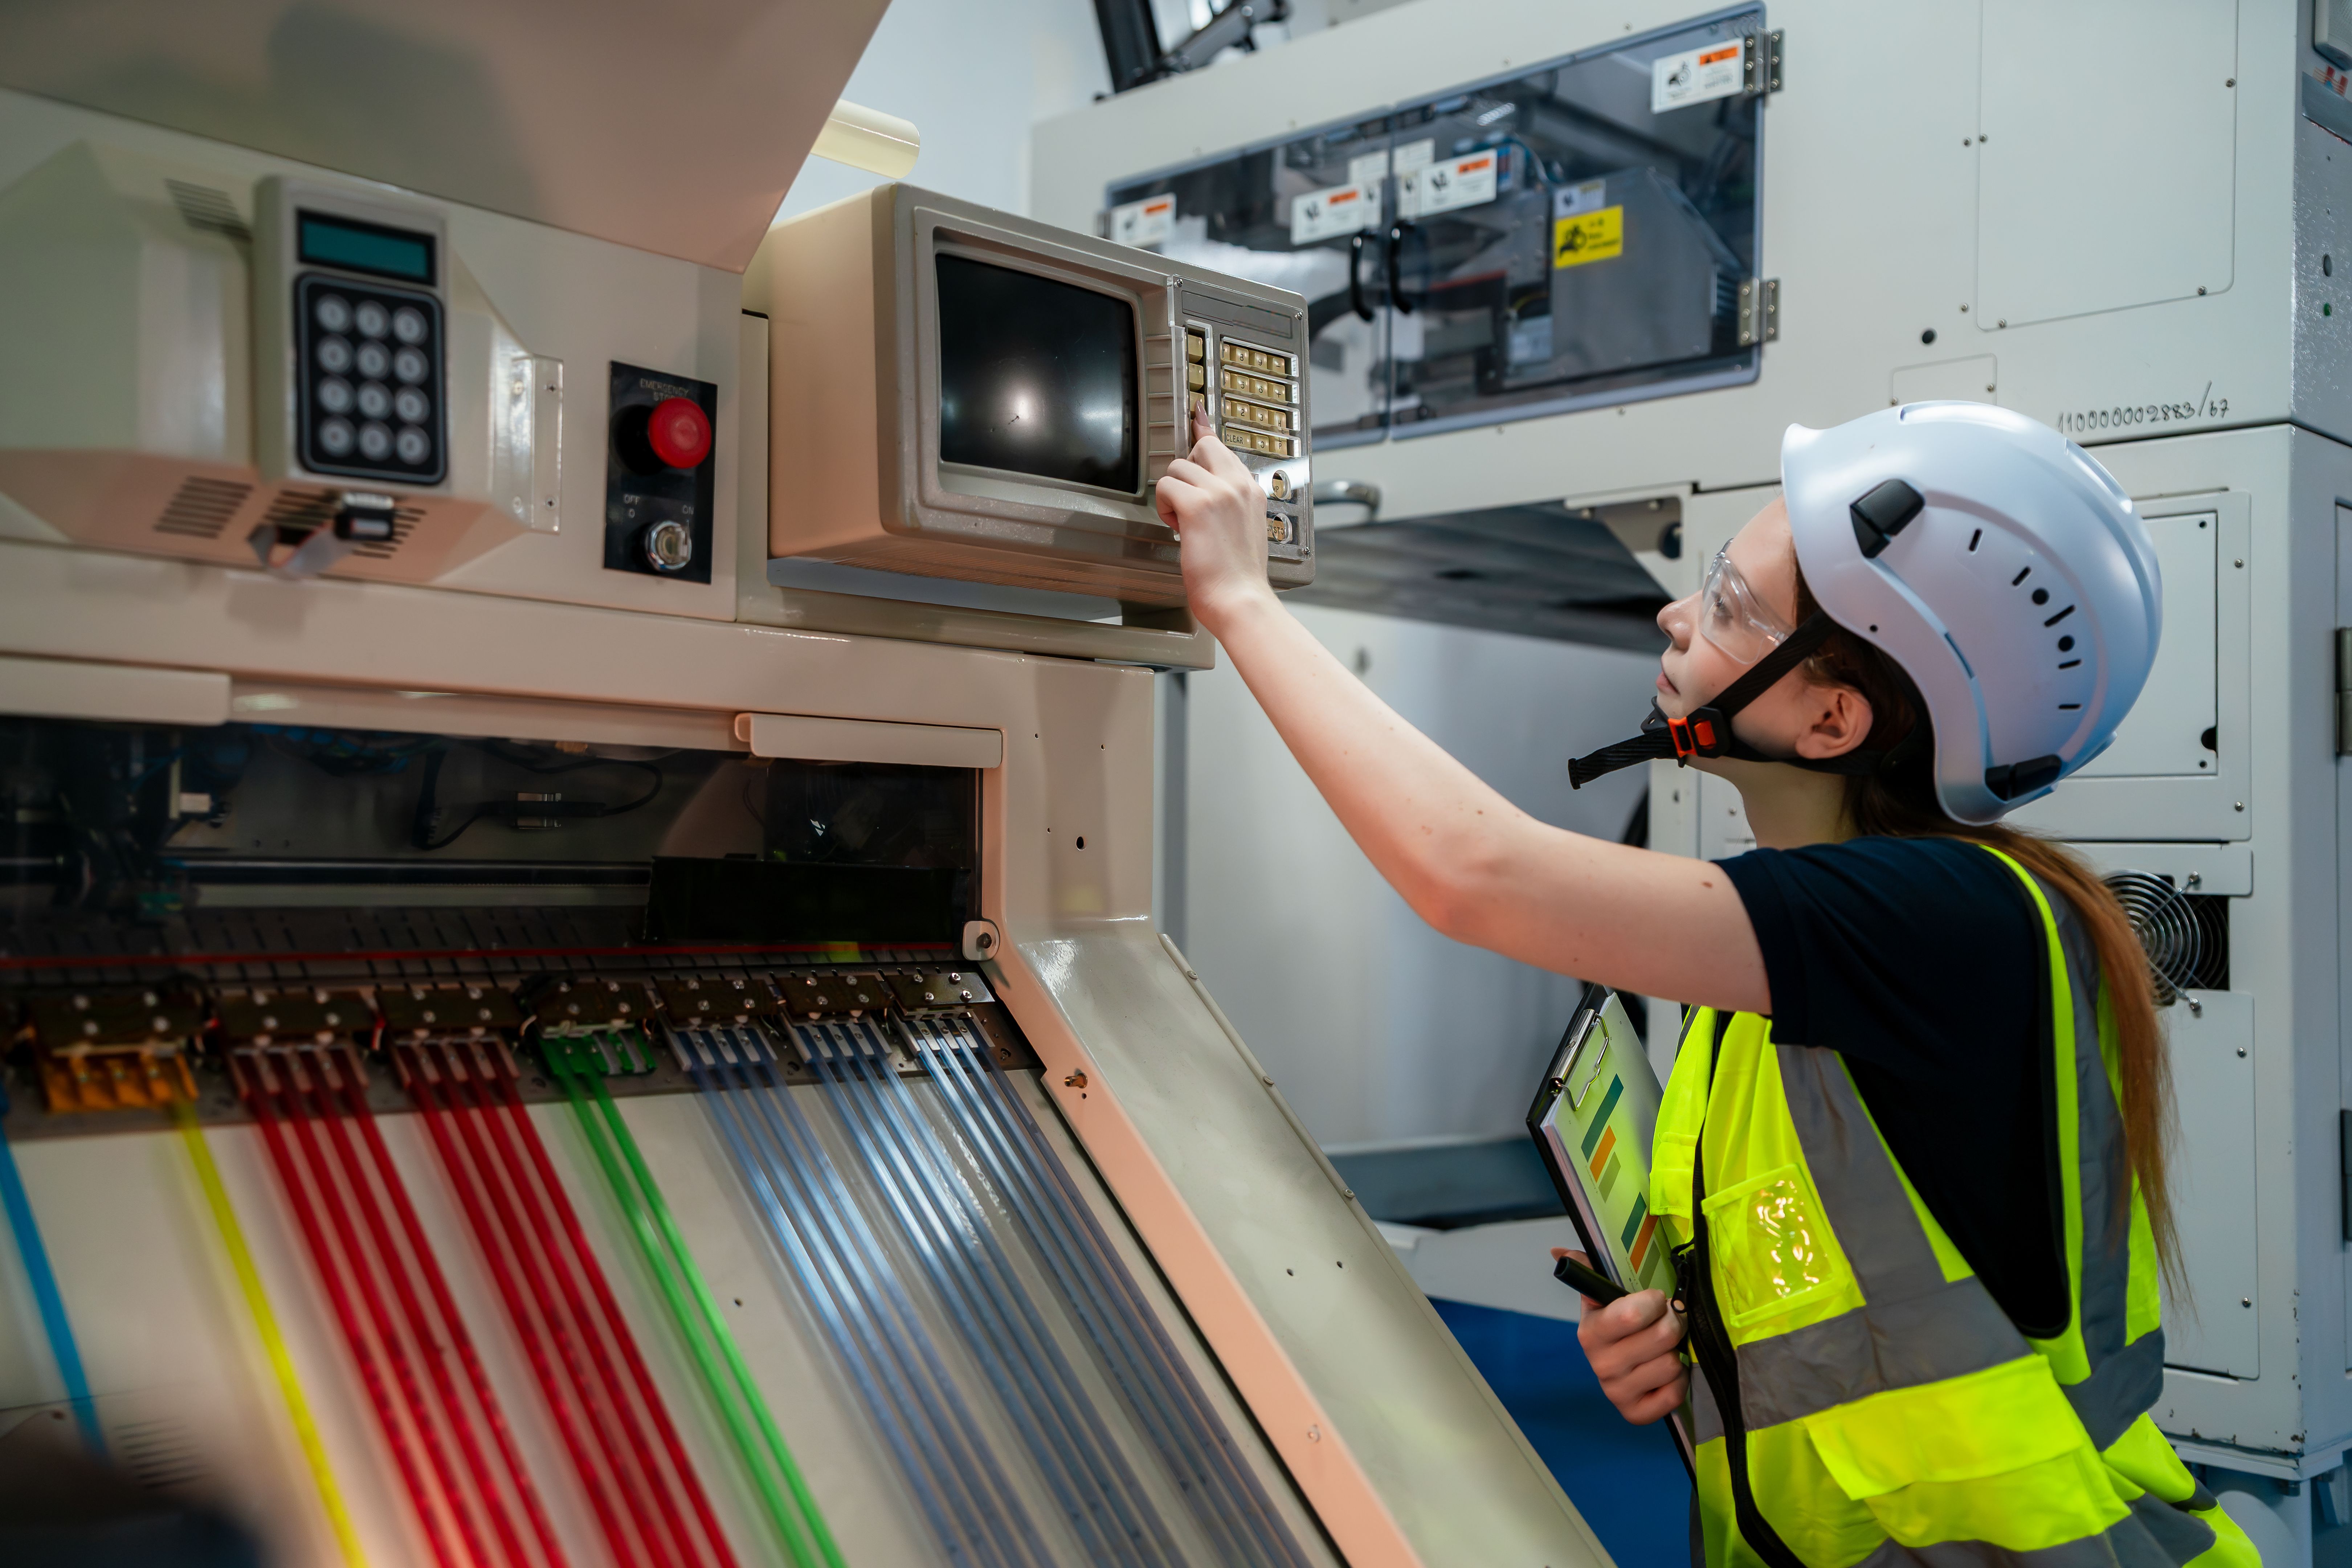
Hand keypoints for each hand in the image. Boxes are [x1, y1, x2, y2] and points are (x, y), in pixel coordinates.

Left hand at [1156, 407, 1272, 628]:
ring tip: (1184, 523)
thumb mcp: (1243, 530)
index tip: (1197, 413)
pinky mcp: (1198, 505)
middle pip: (1202, 446)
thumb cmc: (1238, 576)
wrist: (1241, 599)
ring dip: (1172, 493)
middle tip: (1185, 499)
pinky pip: (1166, 486)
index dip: (1205, 429)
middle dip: (1186, 468)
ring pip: (1178, 466)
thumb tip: (1204, 493)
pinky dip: (1164, 506)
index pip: (1224, 447)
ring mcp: (1219, 492)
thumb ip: (1230, 505)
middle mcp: (1238, 485)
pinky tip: (1177, 527)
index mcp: (1251, 490)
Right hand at [1556, 1248, 1686, 1424]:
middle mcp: (1600, 1365)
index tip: (1656, 1300)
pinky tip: (1665, 1374)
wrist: (1623, 1366)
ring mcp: (1616, 1392)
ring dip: (1676, 1354)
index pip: (1630, 1315)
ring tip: (1663, 1349)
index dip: (1654, 1302)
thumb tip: (1558, 1251)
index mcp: (1590, 1332)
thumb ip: (1588, 1267)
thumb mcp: (1604, 1293)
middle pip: (1662, 1338)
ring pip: (1671, 1365)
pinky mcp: (1634, 1414)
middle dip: (1673, 1323)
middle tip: (1667, 1322)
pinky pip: (1673, 1395)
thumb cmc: (1620, 1324)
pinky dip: (1677, 1382)